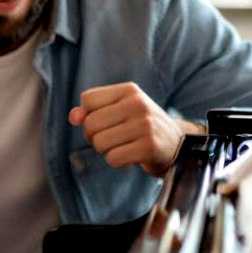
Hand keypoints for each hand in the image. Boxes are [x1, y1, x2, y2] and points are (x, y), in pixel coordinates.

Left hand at [68, 82, 202, 176]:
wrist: (178, 145)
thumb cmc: (140, 127)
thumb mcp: (118, 112)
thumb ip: (90, 111)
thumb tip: (73, 117)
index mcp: (129, 91)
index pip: (87, 100)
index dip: (88, 115)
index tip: (105, 121)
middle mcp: (138, 104)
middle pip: (90, 124)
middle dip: (95, 136)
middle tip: (115, 138)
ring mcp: (145, 125)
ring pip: (99, 143)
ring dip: (106, 150)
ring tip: (125, 146)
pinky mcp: (149, 147)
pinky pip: (112, 158)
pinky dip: (117, 162)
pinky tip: (131, 156)